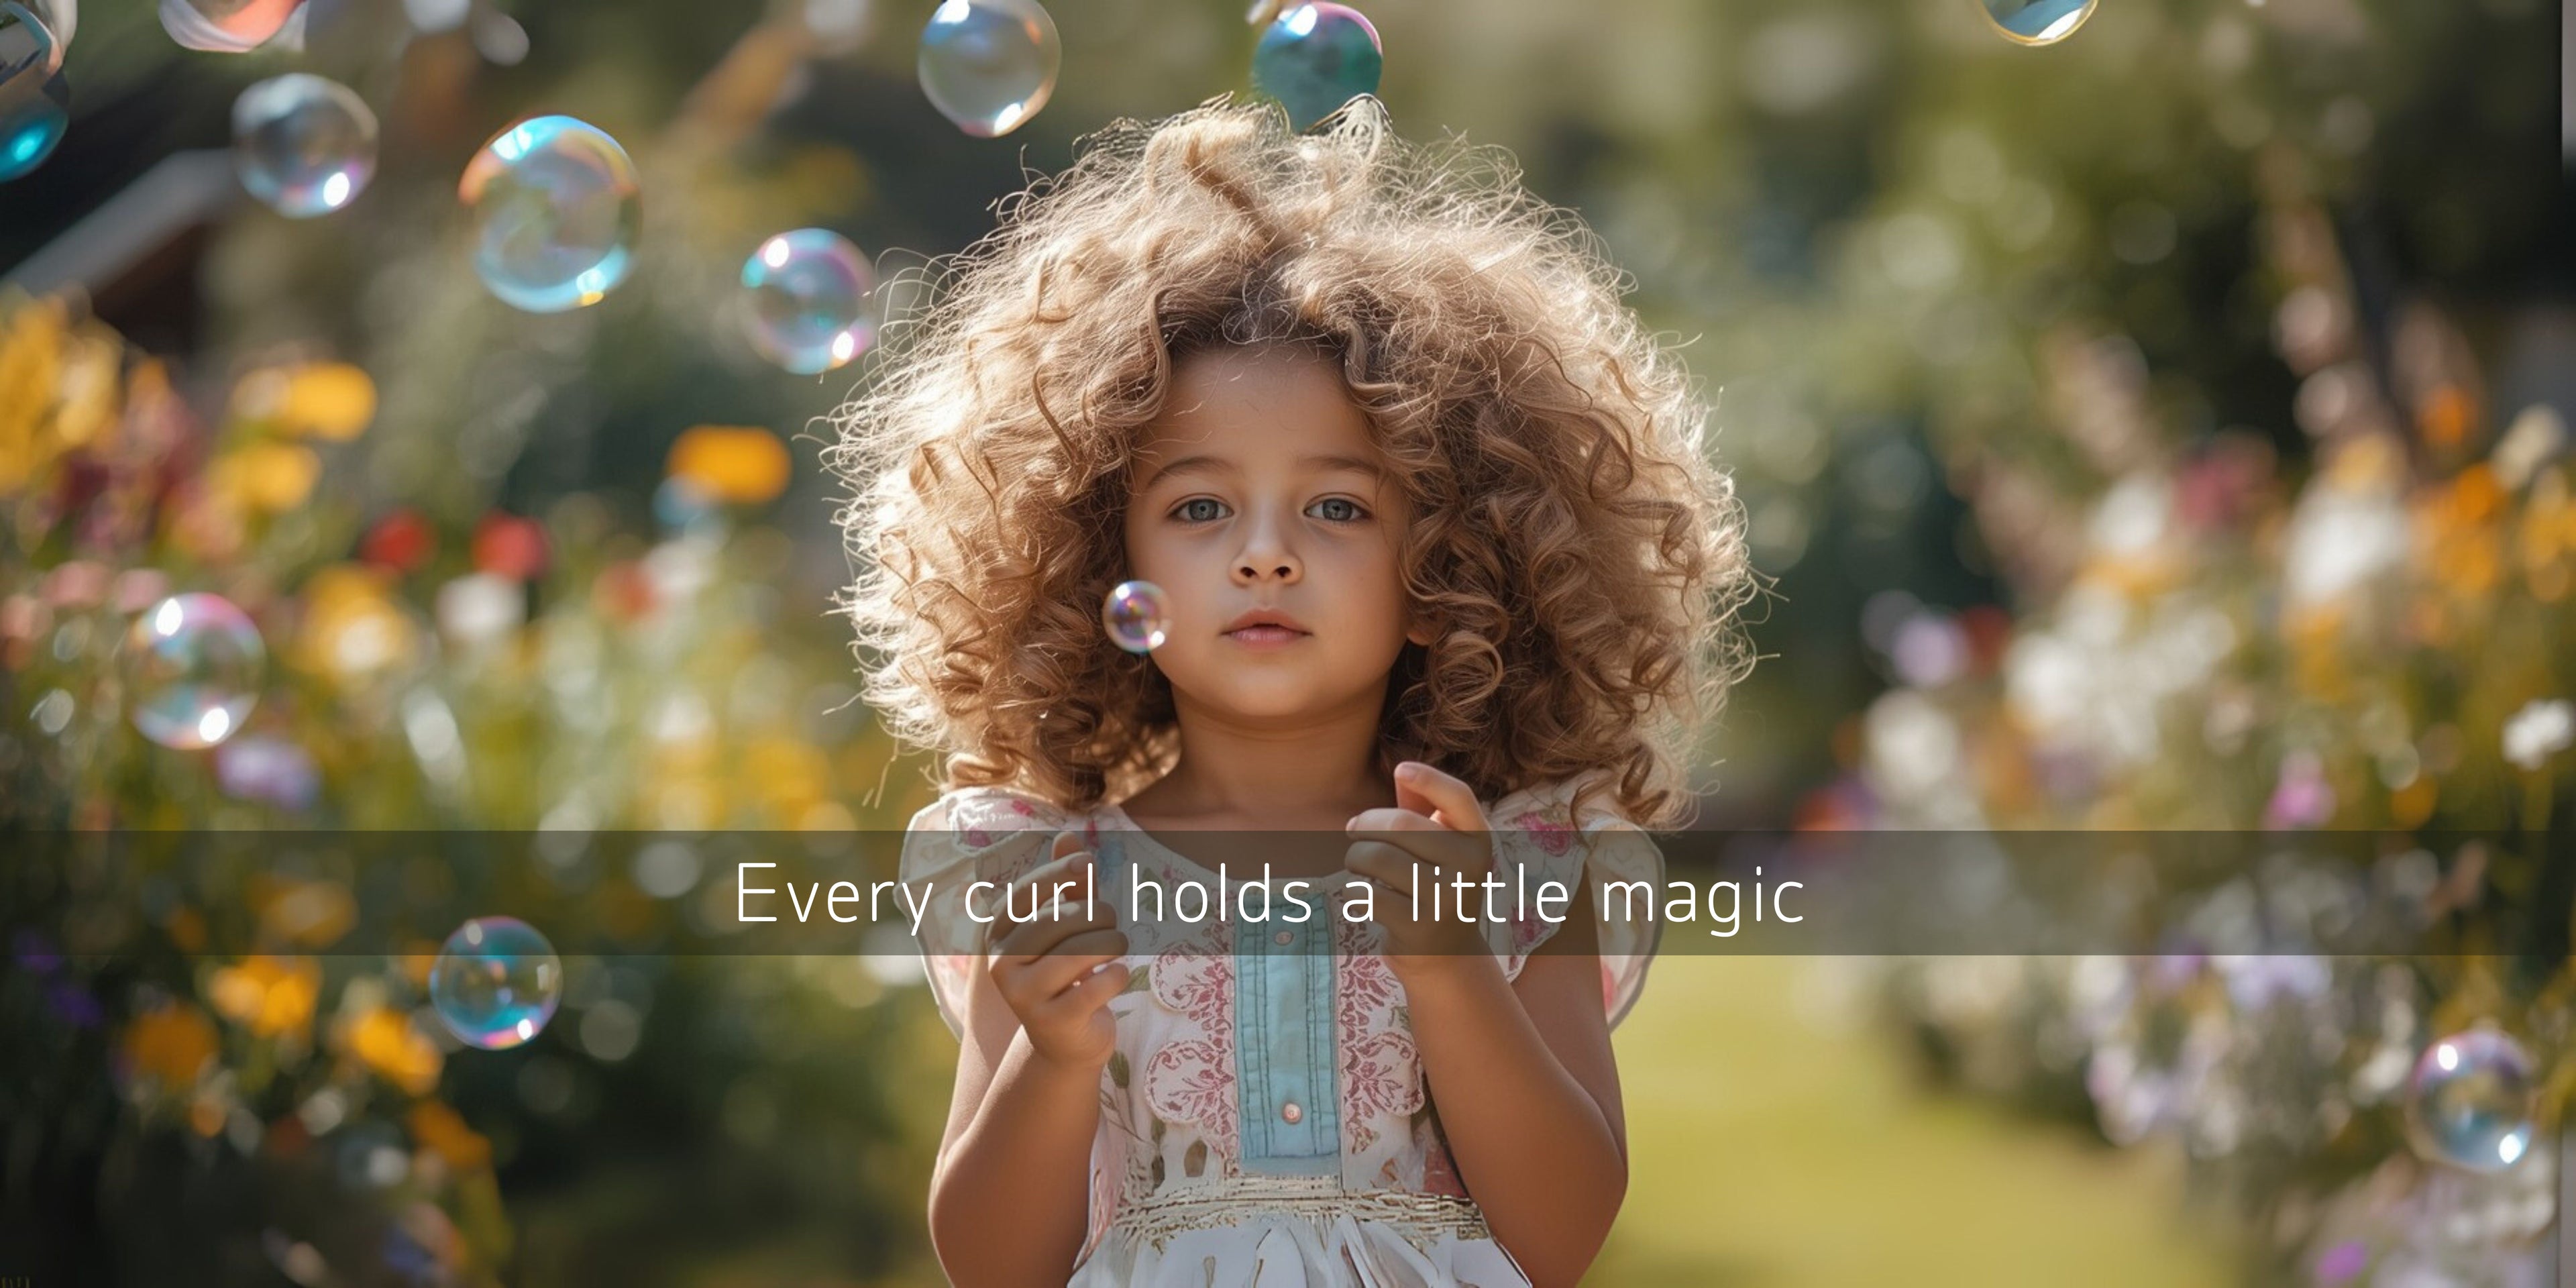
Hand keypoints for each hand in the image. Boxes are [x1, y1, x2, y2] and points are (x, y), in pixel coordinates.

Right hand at [984, 830, 1130, 1070]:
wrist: (1066, 1039)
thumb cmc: (1068, 968)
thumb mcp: (1068, 924)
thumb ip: (1069, 883)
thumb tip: (1067, 835)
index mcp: (998, 935)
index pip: (1024, 894)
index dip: (1056, 874)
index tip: (1088, 864)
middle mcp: (1001, 966)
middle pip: (1057, 922)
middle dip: (1097, 915)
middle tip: (1112, 923)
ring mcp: (1023, 997)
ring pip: (1078, 953)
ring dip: (1113, 943)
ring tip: (1119, 946)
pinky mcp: (1051, 1023)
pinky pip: (1094, 988)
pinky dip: (1116, 976)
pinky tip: (1118, 975)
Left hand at [1344, 761, 1499, 967]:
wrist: (1446, 958)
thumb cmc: (1434, 887)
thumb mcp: (1439, 849)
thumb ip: (1423, 810)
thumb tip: (1402, 774)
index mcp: (1478, 842)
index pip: (1458, 797)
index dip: (1429, 779)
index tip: (1401, 770)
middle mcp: (1469, 869)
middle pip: (1402, 824)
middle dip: (1365, 824)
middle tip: (1352, 831)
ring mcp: (1446, 901)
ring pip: (1377, 857)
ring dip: (1354, 857)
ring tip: (1356, 864)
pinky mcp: (1418, 928)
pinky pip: (1366, 893)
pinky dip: (1353, 890)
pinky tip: (1360, 896)